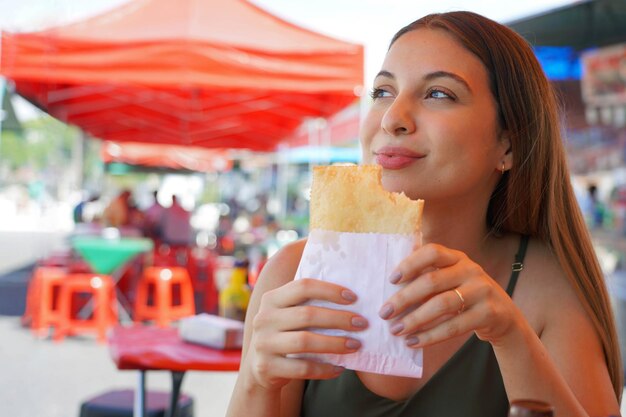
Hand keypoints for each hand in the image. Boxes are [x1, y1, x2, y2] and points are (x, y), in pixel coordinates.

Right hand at [246, 278, 368, 390]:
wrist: (260, 369)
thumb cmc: (286, 334)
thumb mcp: (289, 314)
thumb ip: (308, 302)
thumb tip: (351, 295)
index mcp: (271, 299)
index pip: (303, 286)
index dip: (330, 290)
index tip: (353, 298)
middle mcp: (264, 318)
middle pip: (307, 314)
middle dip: (339, 318)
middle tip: (362, 323)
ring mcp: (263, 343)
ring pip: (305, 341)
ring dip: (335, 343)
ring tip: (355, 345)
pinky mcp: (266, 367)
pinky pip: (302, 368)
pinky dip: (325, 369)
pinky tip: (340, 368)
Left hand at [379, 243, 519, 347]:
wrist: (504, 317)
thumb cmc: (466, 295)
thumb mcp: (452, 279)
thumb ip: (429, 275)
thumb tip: (393, 278)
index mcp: (458, 258)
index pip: (432, 252)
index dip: (410, 264)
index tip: (392, 280)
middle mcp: (471, 270)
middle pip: (432, 281)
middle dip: (404, 298)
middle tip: (385, 313)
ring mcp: (482, 290)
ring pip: (441, 305)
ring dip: (415, 319)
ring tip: (396, 330)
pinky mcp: (488, 313)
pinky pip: (453, 326)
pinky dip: (430, 336)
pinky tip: (414, 342)